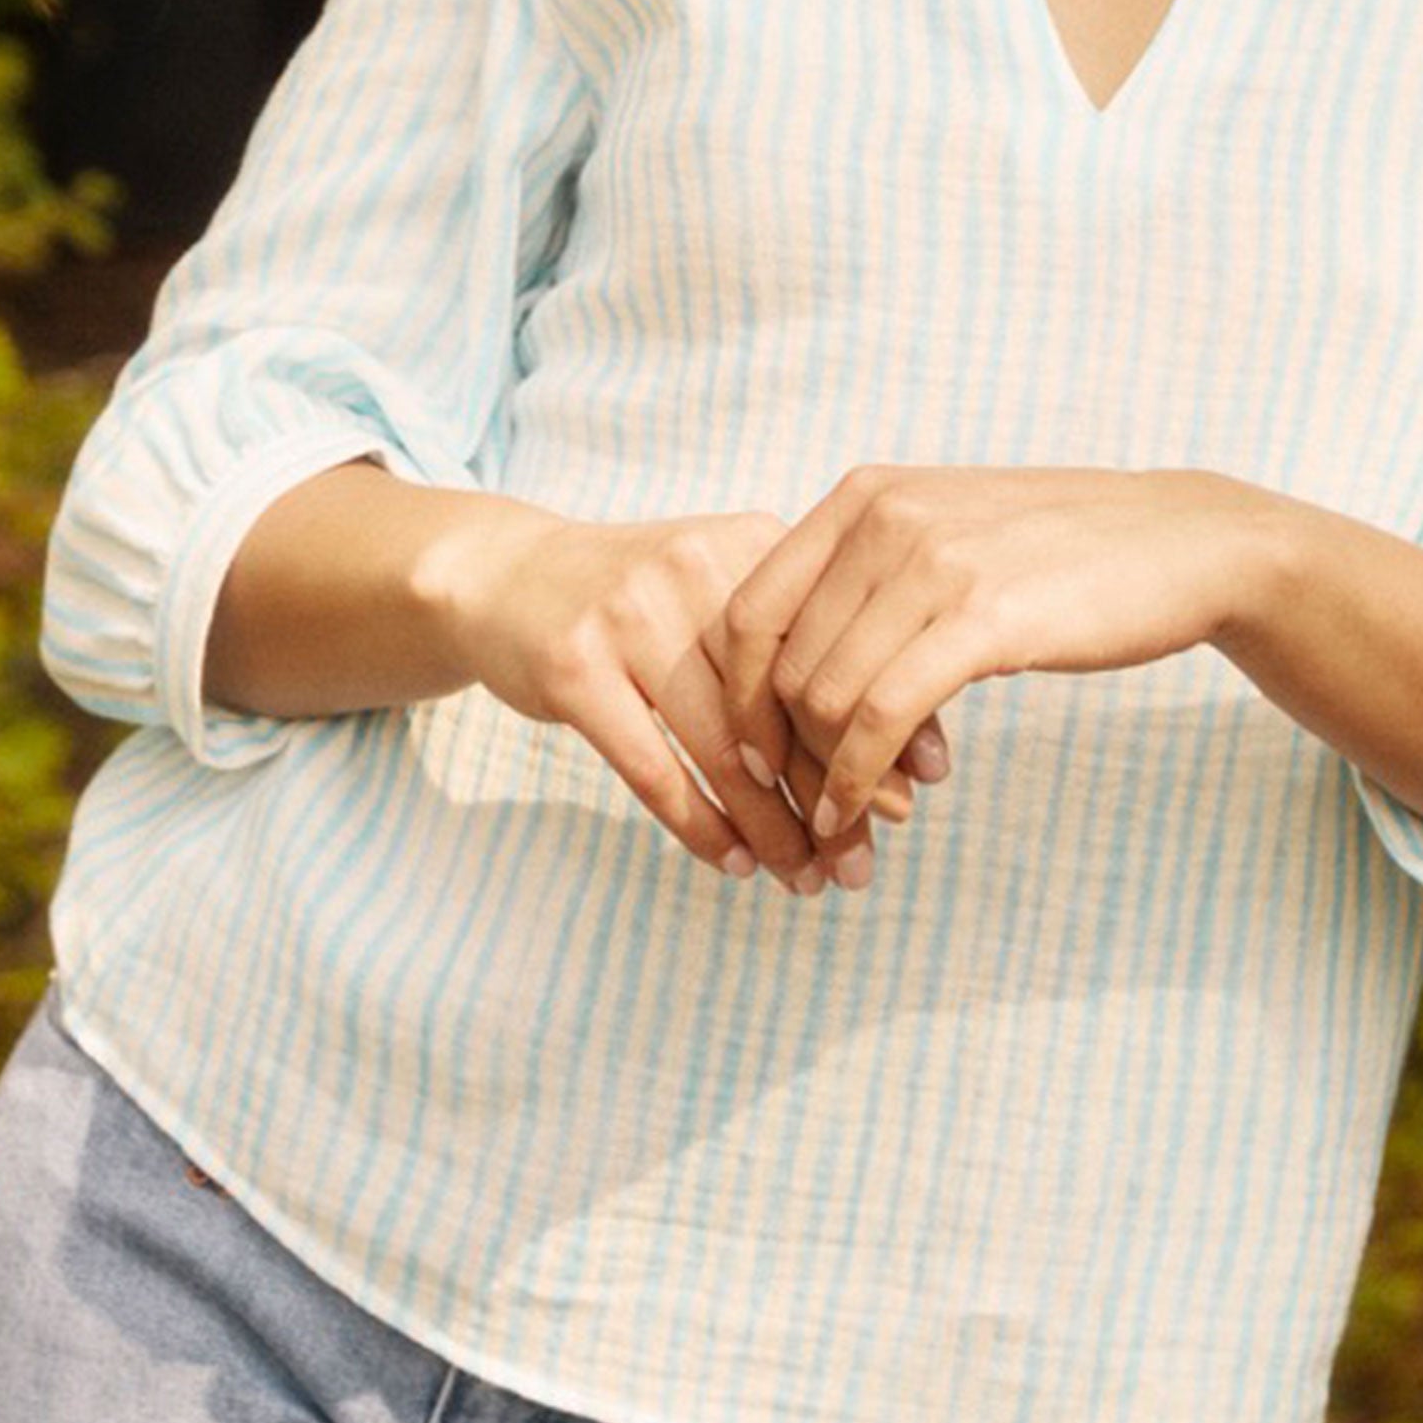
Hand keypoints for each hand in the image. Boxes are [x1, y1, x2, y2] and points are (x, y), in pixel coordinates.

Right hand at [431, 505, 941, 888]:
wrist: (507, 577)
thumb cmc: (640, 603)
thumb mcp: (722, 589)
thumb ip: (797, 646)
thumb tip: (908, 744)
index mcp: (750, 544)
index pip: (831, 651)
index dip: (878, 726)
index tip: (916, 795)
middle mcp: (695, 569)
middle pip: (782, 706)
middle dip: (830, 792)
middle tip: (862, 862)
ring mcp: (630, 616)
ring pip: (724, 748)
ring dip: (771, 828)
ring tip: (805, 879)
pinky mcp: (575, 667)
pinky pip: (653, 769)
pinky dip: (701, 826)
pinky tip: (735, 864)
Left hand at [720, 466, 1255, 846]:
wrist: (1185, 544)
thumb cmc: (1065, 554)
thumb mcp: (950, 534)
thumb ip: (870, 577)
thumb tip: (793, 674)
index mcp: (863, 495)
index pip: (747, 610)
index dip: (734, 699)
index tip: (756, 762)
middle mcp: (883, 518)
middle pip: (779, 667)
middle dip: (785, 758)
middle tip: (810, 816)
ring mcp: (932, 563)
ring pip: (823, 698)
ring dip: (827, 778)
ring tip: (861, 820)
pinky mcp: (983, 617)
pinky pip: (880, 715)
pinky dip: (856, 777)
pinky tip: (863, 811)